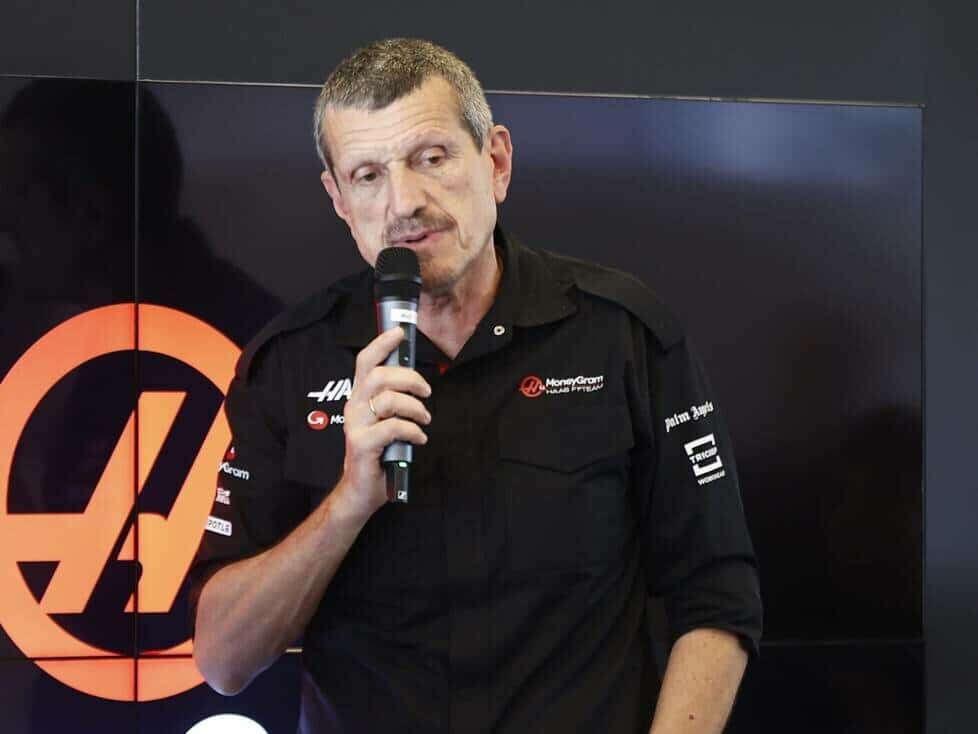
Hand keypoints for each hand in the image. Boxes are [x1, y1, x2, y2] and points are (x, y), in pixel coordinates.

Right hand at [333, 327, 430, 519]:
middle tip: (426, 391)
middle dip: (410, 379)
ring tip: (424, 419)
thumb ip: (394, 400)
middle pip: (380, 376)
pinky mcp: (362, 444)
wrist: (360, 489)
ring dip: (415, 407)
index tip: (398, 333)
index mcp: (359, 397)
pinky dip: (413, 430)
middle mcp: (354, 407)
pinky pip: (393, 427)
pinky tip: (419, 438)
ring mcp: (355, 425)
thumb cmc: (377, 453)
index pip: (365, 362)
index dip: (381, 344)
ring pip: (389, 400)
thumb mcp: (384, 420)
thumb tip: (416, 381)